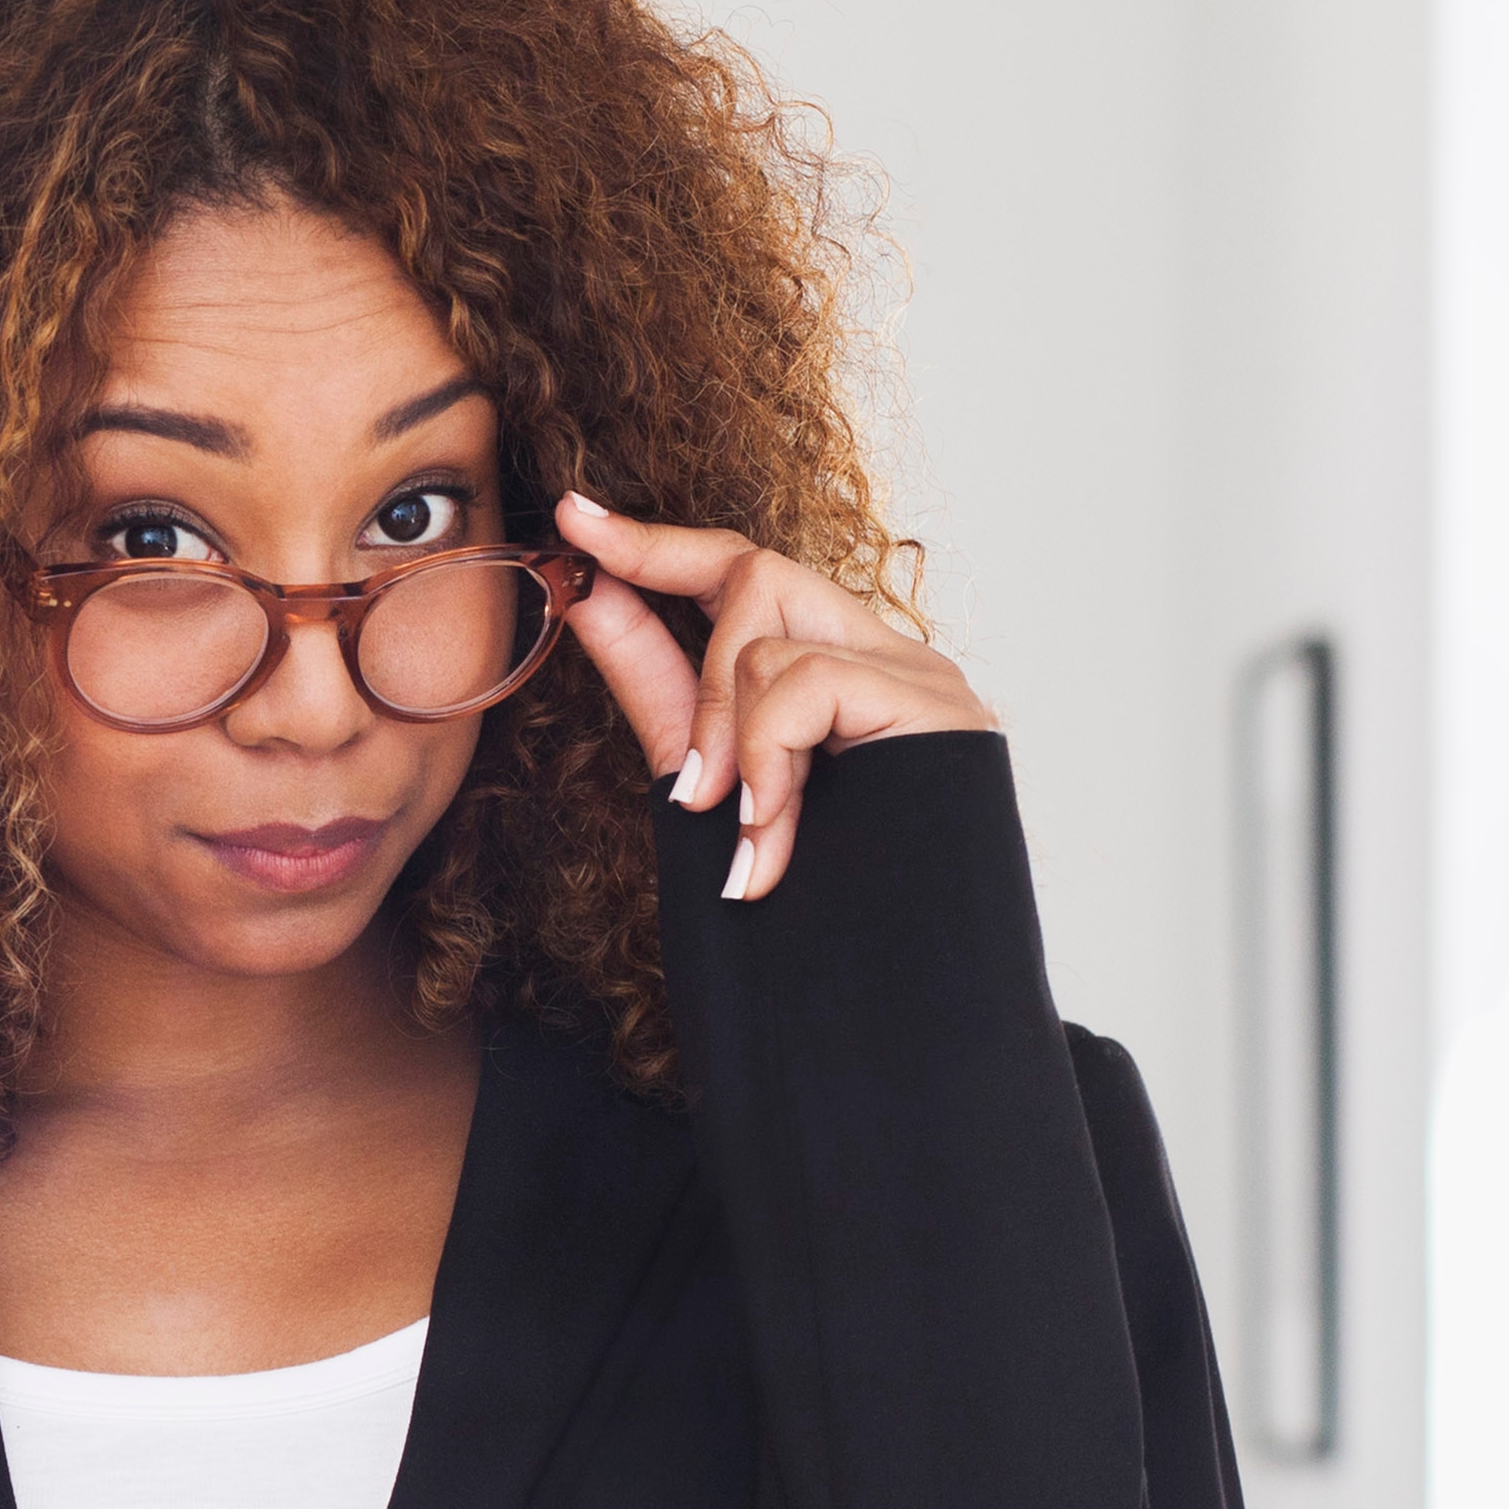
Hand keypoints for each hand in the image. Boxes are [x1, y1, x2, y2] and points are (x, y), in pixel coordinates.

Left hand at [552, 491, 998, 903]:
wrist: (878, 991)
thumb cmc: (800, 897)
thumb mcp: (702, 773)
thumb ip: (657, 684)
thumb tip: (589, 595)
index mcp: (834, 674)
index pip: (745, 573)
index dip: (656, 542)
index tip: (573, 517)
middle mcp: (885, 658)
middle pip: (756, 572)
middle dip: (696, 667)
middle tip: (684, 775)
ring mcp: (919, 676)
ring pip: (765, 642)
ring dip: (729, 746)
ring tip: (747, 832)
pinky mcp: (936, 703)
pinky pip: (803, 683)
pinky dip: (765, 758)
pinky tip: (771, 826)